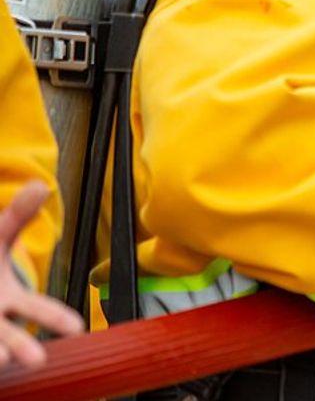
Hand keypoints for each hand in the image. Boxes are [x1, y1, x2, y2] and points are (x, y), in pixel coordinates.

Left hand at [0, 181, 83, 367]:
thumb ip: (19, 216)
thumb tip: (42, 185)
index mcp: (12, 297)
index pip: (38, 306)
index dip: (56, 318)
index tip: (76, 328)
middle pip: (12, 336)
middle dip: (23, 347)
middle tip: (36, 359)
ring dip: (0, 353)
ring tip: (3, 360)